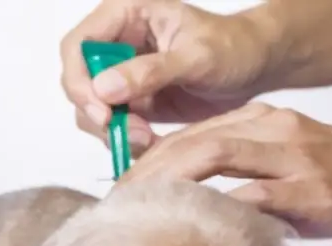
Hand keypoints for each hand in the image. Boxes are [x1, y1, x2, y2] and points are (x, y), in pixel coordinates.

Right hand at [60, 0, 276, 155]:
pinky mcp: (133, 101)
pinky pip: (113, 126)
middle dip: (98, 113)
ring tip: (146, 139)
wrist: (254, 67)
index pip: (78, 46)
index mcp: (125, 15)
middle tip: (132, 133)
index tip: (103, 112)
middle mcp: (116, 42)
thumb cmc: (232, 47)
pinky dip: (125, 139)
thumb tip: (103, 89)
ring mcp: (121, 75)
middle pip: (78, 82)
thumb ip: (150, 71)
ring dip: (113, 131)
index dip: (80, 81)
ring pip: (92, 109)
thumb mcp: (196, 57)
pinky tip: (151, 143)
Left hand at [119, 103, 331, 242]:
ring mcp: (293, 155)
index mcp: (263, 122)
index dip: (153, 160)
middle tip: (121, 202)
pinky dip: (221, 208)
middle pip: (194, 141)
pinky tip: (196, 226)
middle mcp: (273, 128)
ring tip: (144, 210)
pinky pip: (257, 194)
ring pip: (216, 156)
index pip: (193, 135)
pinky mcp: (312, 188)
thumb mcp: (288, 166)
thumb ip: (244, 176)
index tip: (127, 188)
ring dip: (172, 182)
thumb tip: (200, 205)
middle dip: (150, 171)